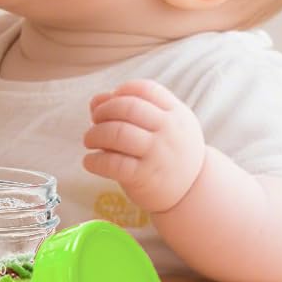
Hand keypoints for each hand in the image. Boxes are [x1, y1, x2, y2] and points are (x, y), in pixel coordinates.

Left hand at [83, 79, 205, 214]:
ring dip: (94, 134)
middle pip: (128, 107)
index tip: (110, 102)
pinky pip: (113, 163)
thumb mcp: (161, 126)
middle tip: (95, 121)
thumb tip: (96, 100)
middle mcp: (170, 131)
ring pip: (118, 133)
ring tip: (89, 140)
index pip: (146, 89)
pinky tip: (90, 161)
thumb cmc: (166, 151)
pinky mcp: (145, 177)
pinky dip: (94, 161)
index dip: (121, 91)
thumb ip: (131, 108)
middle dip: (104, 111)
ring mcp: (159, 154)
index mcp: (176, 113)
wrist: (192, 193)